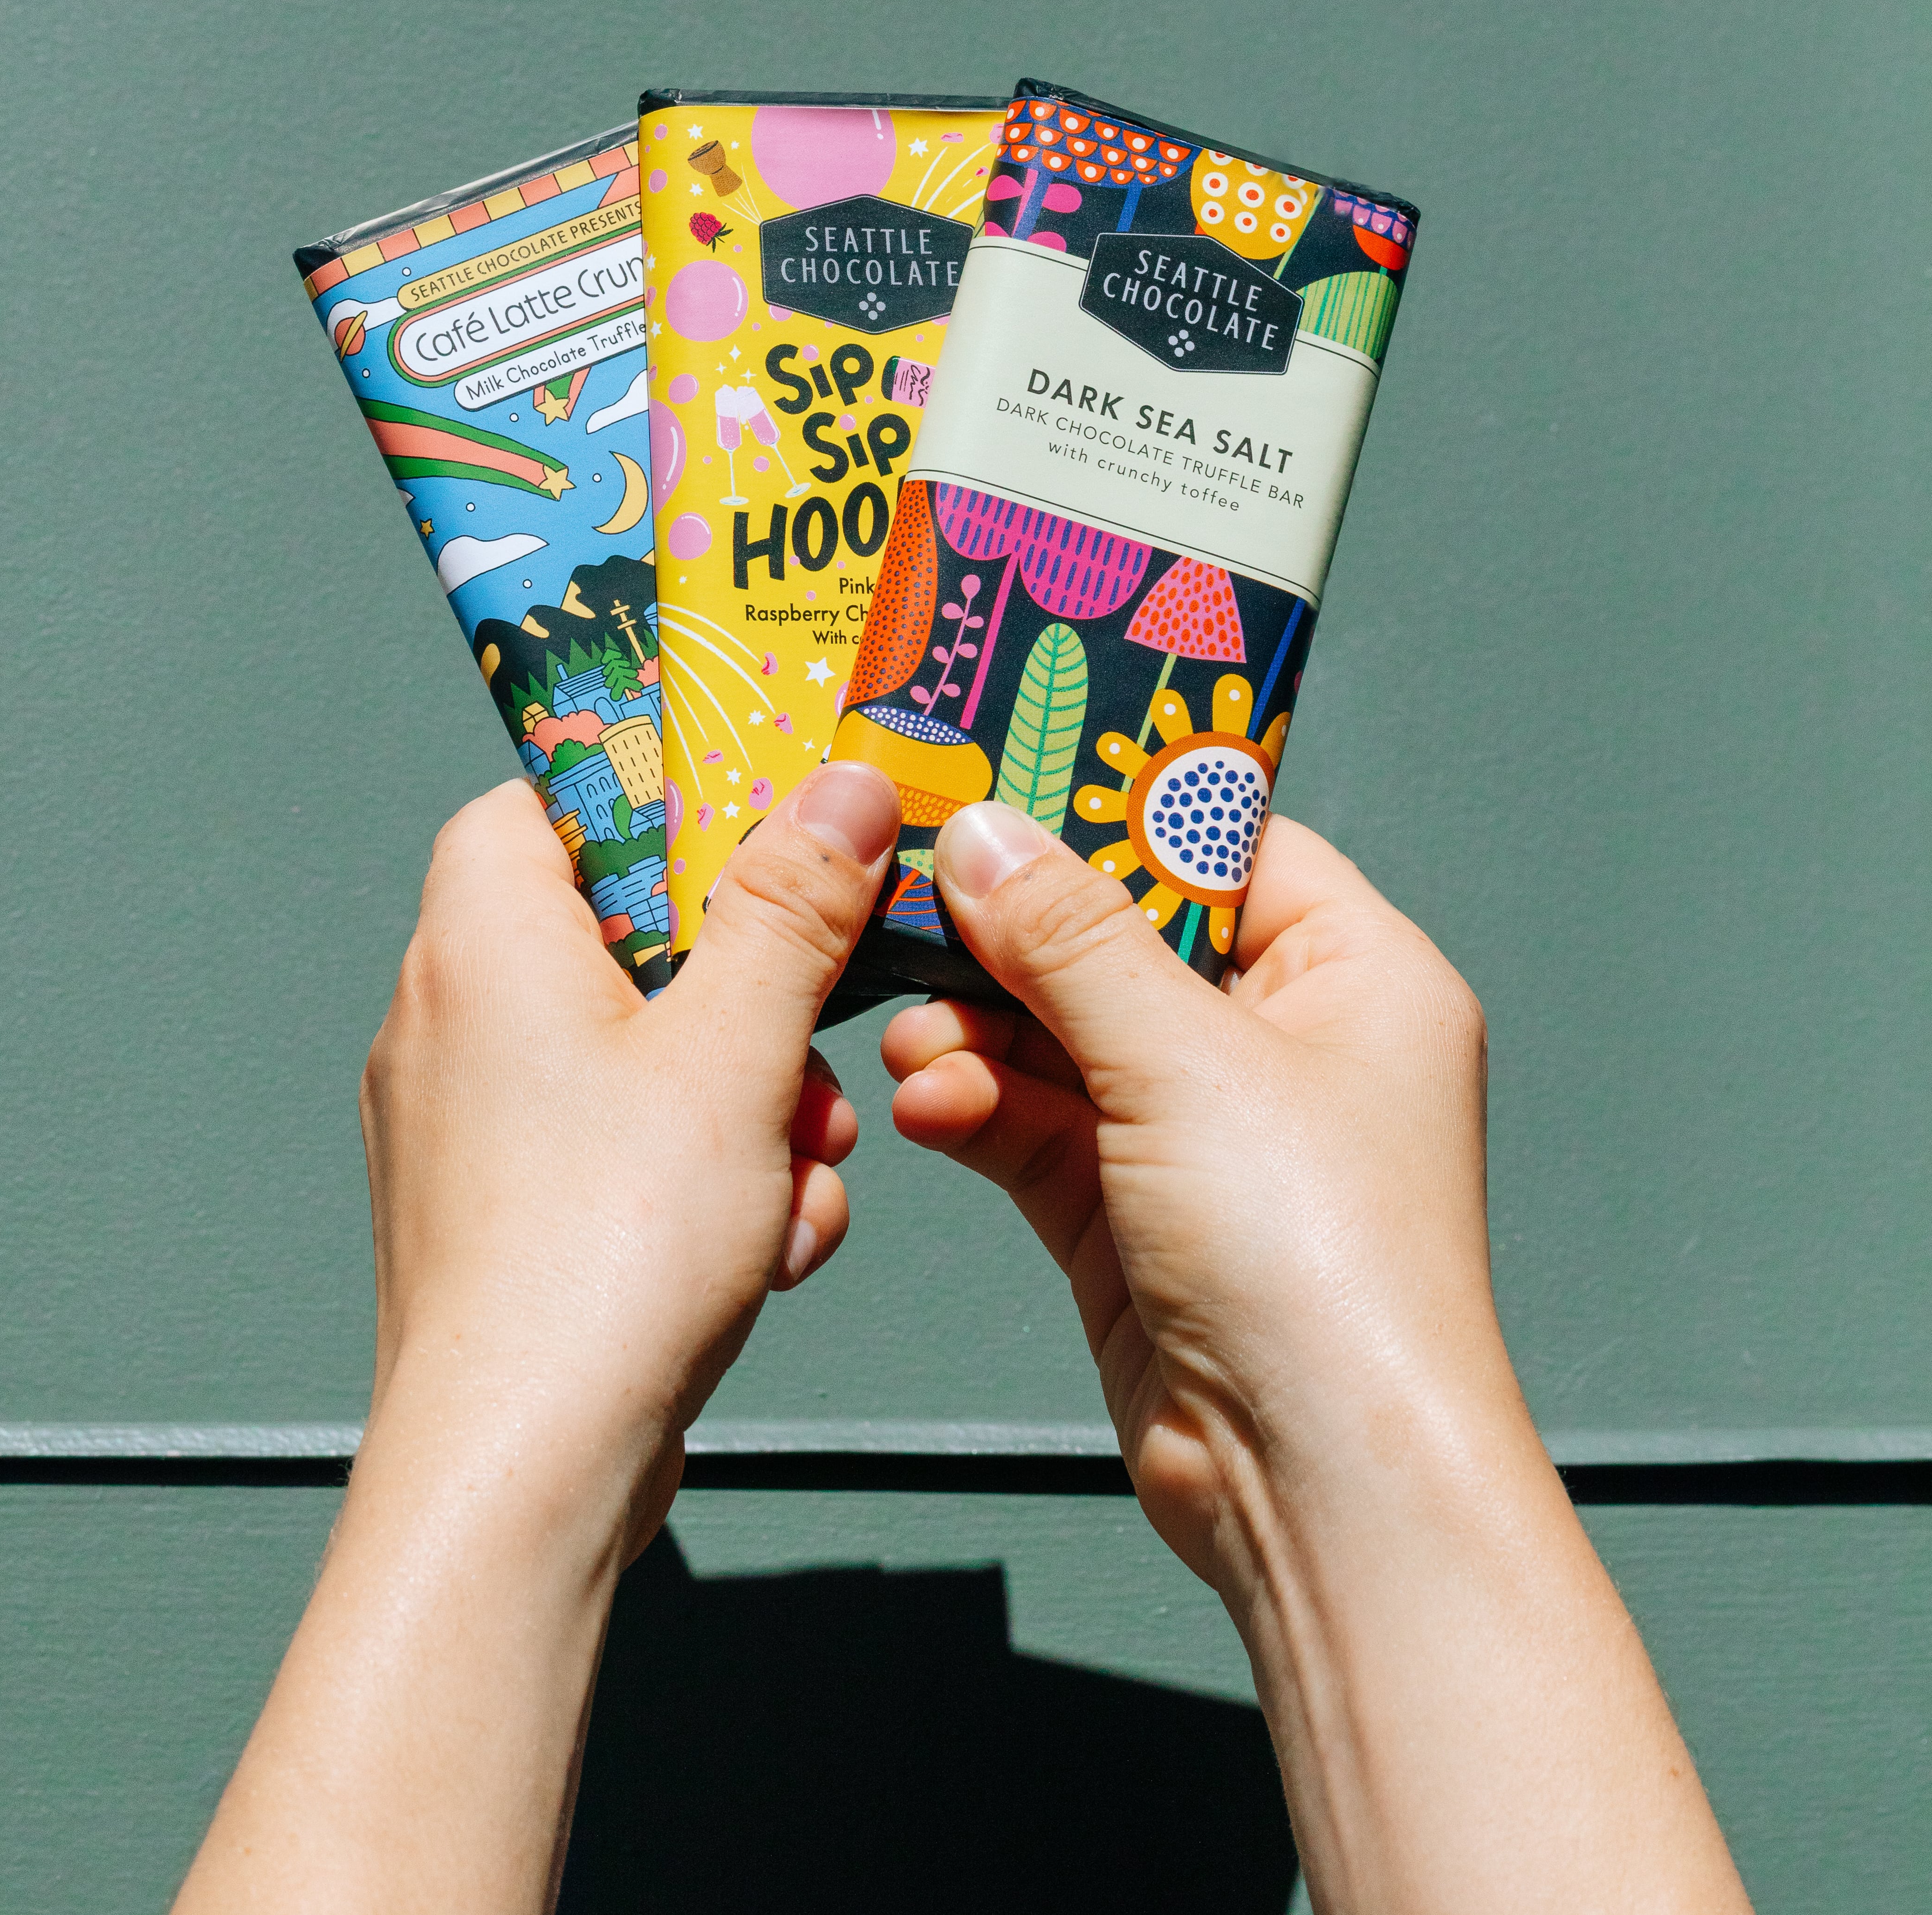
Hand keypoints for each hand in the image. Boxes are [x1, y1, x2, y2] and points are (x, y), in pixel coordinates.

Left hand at [362, 762, 900, 1538]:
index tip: (765, 834)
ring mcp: (471, 1124)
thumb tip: (844, 786)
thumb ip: (795, 907)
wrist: (522, 1476)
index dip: (661, 800)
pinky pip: (625, 1147)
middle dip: (752, 992)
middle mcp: (452, 1019)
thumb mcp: (737, 1048)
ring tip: (796, 1169)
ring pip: (646, 1052)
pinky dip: (709, 1179)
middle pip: (627, 931)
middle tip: (813, 1041)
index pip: (548, 795)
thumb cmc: (601, 1255)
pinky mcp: (505, 1214)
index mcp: (482, 938)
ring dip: (751, 1099)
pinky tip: (764, 1245)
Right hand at [881, 804, 1503, 1580]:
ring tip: (914, 1040)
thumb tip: (983, 835)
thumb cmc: (1323, 1264)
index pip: (1223, 849)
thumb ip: (1070, 938)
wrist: (1320, 1487)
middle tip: (915, 908)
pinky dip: (980, 1109)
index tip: (1001, 782)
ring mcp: (1209, 1138)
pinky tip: (928, 1103)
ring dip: (979, 1032)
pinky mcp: (1136, 1218)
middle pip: (1124, 940)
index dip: (1113, 814)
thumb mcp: (1185, 1060)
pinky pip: (1038, 1128)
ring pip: (1064, 1039)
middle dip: (1014, 937)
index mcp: (1356, 977)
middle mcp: (1289, 1049)